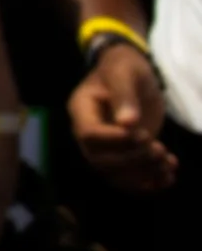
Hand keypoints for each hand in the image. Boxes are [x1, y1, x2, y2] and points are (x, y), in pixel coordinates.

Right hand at [67, 45, 176, 192]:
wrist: (132, 75)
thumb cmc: (124, 67)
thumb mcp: (124, 72)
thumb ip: (124, 94)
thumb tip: (127, 123)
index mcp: (81, 109)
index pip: (89, 134)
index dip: (114, 140)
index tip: (143, 135)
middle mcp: (88, 133)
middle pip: (101, 160)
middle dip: (133, 160)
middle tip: (160, 149)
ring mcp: (104, 147)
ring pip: (115, 174)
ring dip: (143, 174)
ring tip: (169, 162)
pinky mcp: (122, 156)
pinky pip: (128, 179)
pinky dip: (149, 183)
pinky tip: (169, 176)